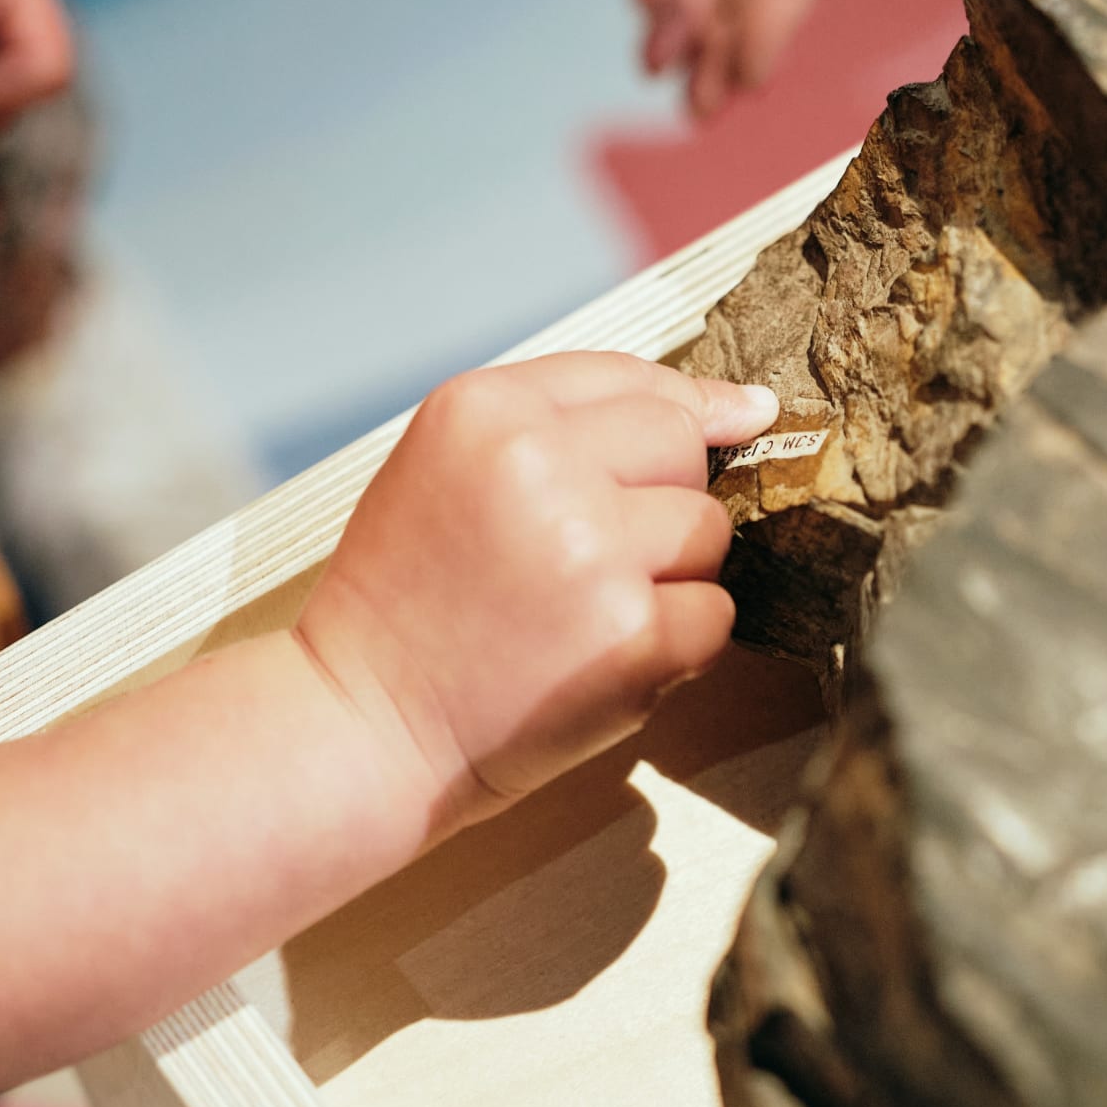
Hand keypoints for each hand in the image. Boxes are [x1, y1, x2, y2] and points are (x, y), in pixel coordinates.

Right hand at [295, 353, 778, 832]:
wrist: (364, 727)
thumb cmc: (408, 605)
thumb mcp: (448, 468)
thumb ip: (566, 425)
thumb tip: (743, 408)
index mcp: (486, 410)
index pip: (634, 380)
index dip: (688, 408)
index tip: (733, 419)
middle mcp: (538, 465)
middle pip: (683, 447)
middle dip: (663, 499)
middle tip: (592, 558)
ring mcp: (590, 549)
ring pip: (708, 531)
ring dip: (671, 575)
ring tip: (584, 611)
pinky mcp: (631, 633)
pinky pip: (714, 614)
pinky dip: (677, 645)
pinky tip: (601, 657)